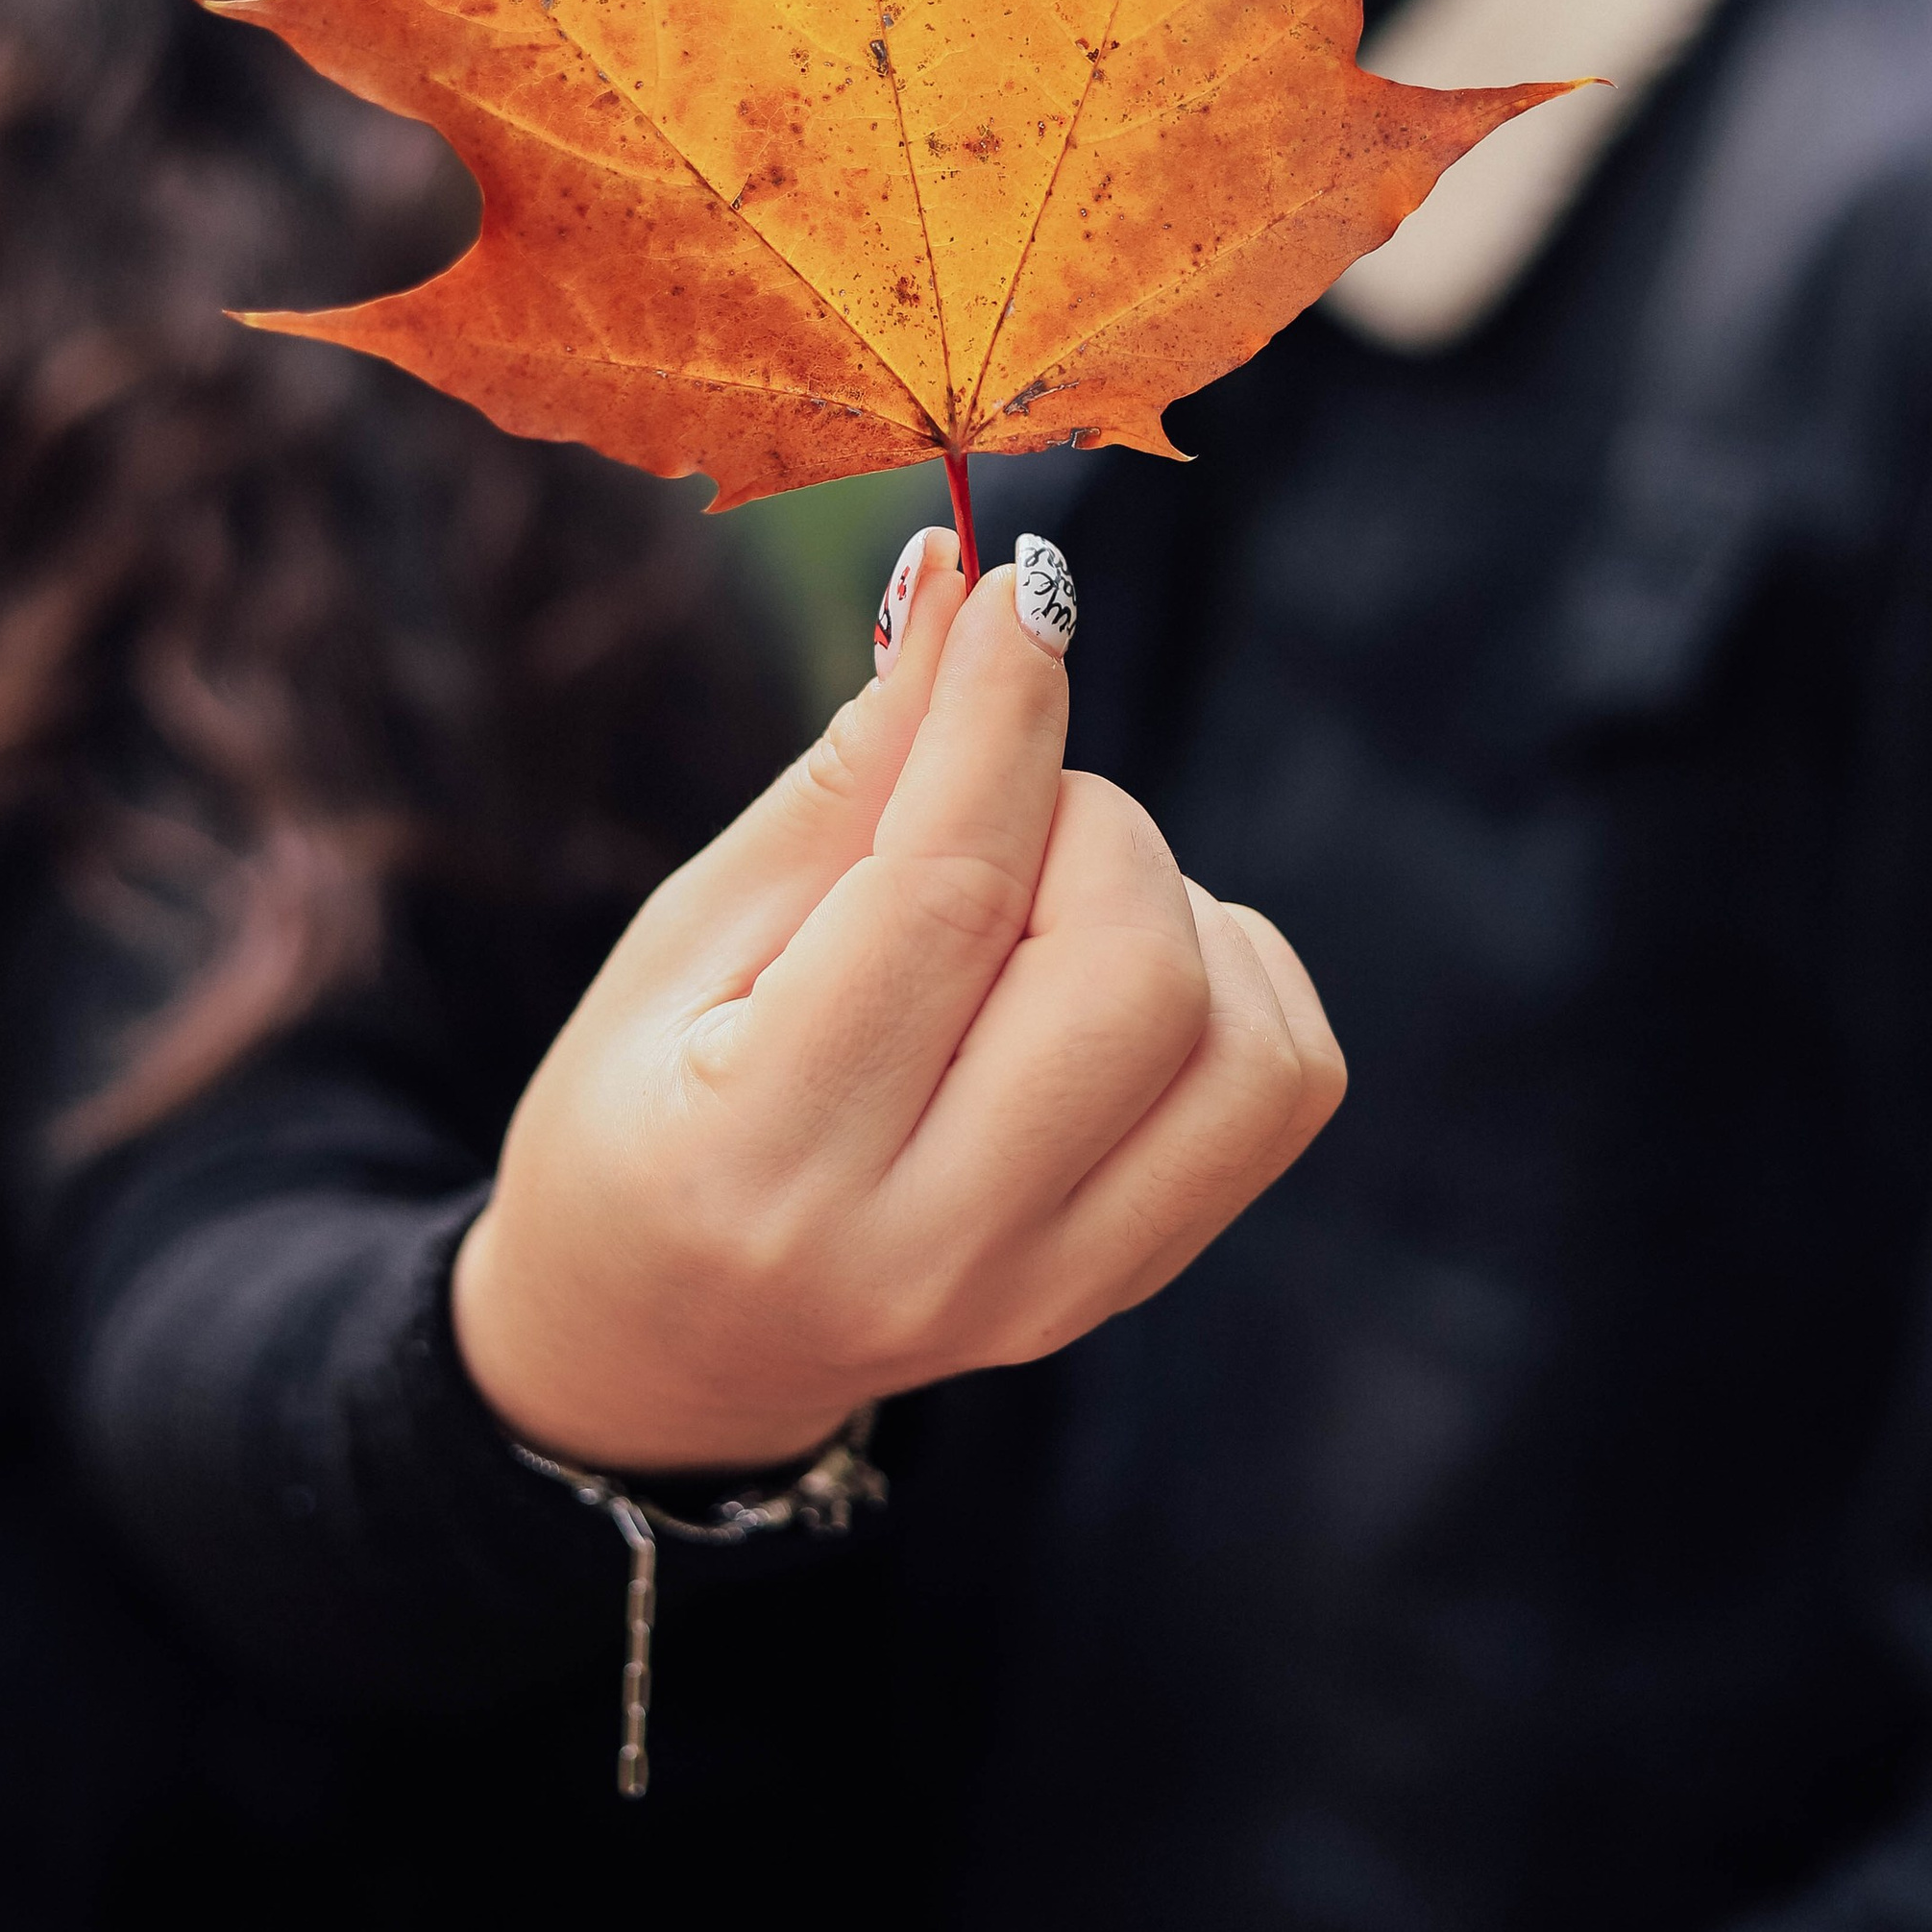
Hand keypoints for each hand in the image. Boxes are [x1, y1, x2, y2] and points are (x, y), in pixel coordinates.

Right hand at [451, 530, 1343, 1471]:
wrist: (662, 1348)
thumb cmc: (651, 1106)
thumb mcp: (687, 939)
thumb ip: (846, 778)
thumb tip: (962, 584)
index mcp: (765, 1156)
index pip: (944, 895)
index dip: (999, 716)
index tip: (1018, 590)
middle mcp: (928, 1248)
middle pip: (1128, 969)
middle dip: (1084, 818)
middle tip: (993, 812)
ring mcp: (1048, 1288)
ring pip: (1237, 1037)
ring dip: (1166, 903)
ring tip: (1045, 905)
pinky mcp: (1128, 1280)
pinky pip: (1280, 1086)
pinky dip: (1232, 976)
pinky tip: (1113, 969)